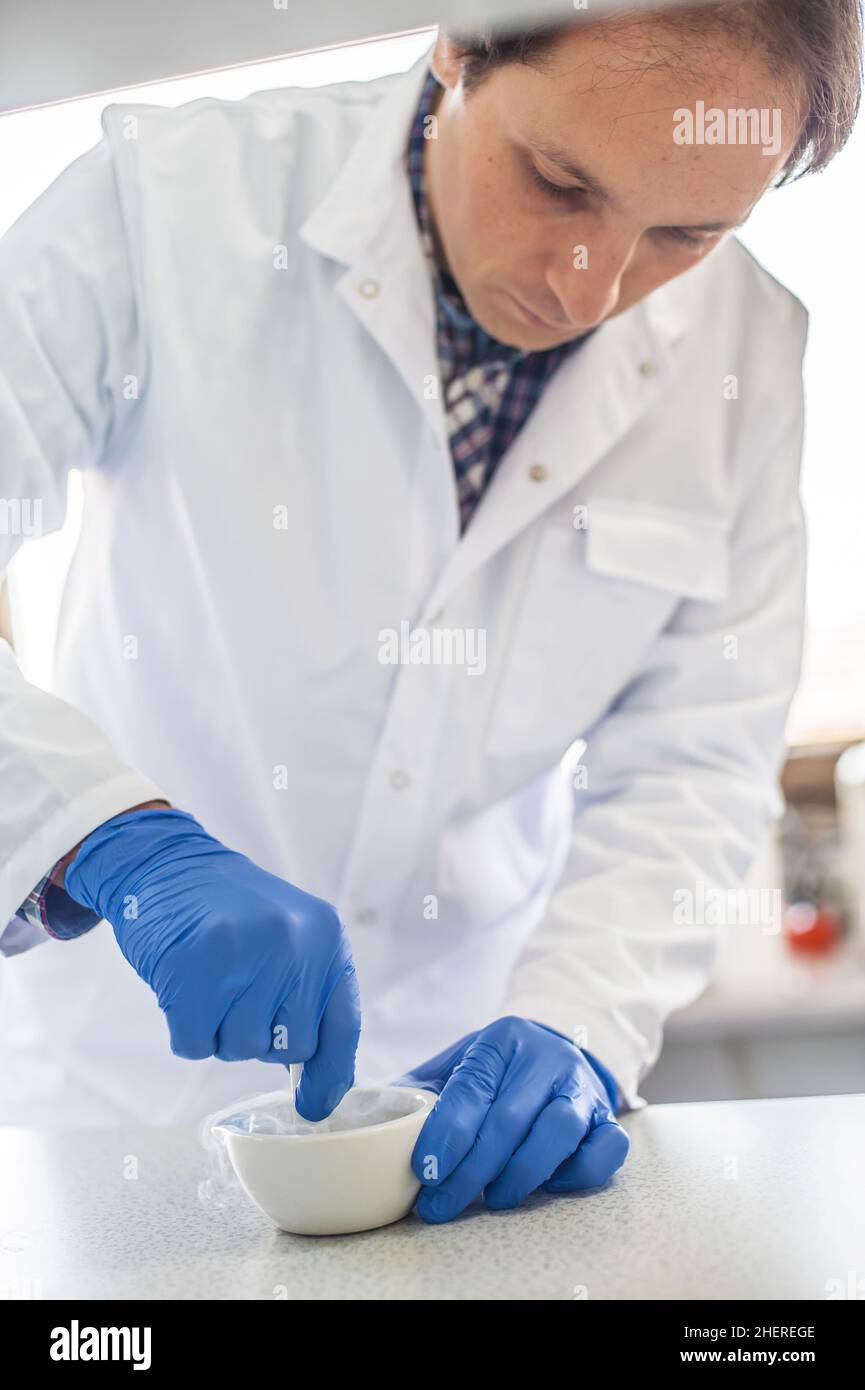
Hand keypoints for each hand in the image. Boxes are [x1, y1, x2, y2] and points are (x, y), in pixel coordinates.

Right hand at [65, 807, 359, 1120]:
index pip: (341, 1025)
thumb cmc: (230, 913)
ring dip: (220, 1030)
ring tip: (211, 981)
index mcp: (325, 937)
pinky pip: (195, 1045)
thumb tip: (321, 1090)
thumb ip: (310, 996)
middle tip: (236, 991)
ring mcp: (244, 956)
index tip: (314, 1107)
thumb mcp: (291, 937)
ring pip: (239, 1050)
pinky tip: (183, 987)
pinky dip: (185, 1029)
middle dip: (259, 1035)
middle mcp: (293, 944)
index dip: (330, 1074)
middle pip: (288, 1048)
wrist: (166, 864)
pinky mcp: (192, 971)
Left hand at [396, 1016, 628, 1222]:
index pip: (471, 1088)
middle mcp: (546, 1059)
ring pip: (559, 1130)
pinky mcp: (608, 1116)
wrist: (555, 1048)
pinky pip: (607, 1146)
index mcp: (500, 1041)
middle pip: (510, 1117)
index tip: (425, 1170)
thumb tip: (373, 1114)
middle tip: (442, 1203)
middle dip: (472, 1169)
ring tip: (495, 1198)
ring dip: (522, 1172)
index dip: (447, 1133)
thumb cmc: (496, 1068)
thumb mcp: (456, 1064)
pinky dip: (580, 1171)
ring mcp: (582, 1087)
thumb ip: (420, 1090)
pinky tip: (550, 1184)